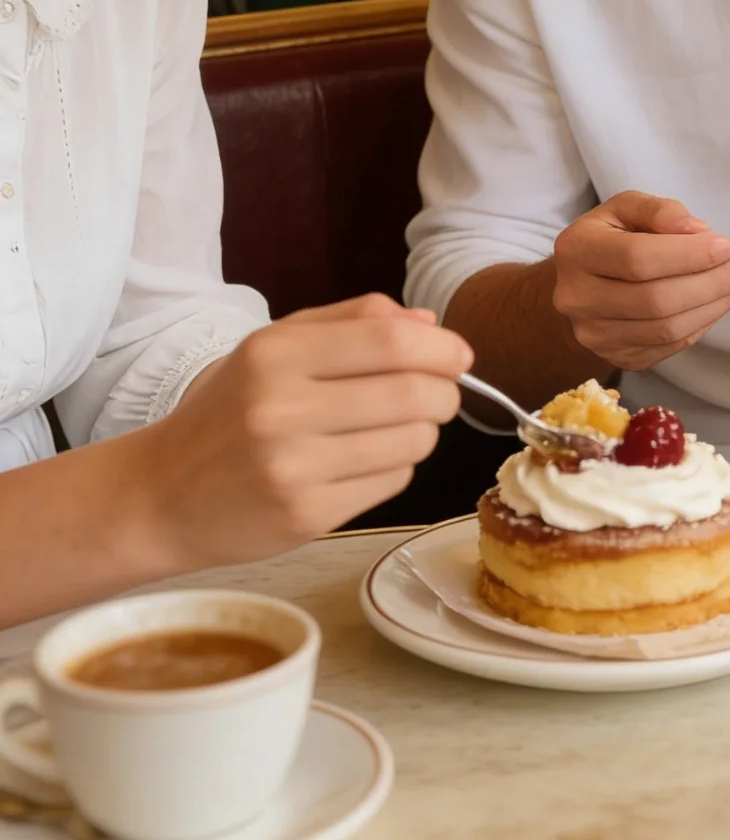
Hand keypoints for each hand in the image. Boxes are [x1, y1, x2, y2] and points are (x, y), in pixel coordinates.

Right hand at [138, 294, 471, 566]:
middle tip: (439, 393)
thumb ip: (353, 321)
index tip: (459, 355)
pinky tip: (366, 461)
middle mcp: (281, 409)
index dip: (442, 347)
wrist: (160, 495)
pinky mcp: (306, 518)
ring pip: (412, 442)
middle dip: (445, 392)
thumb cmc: (228, 410)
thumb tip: (429, 324)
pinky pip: (391, 484)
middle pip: (413, 394)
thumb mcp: (275, 345)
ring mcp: (293, 469)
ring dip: (423, 431)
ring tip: (397, 426)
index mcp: (275, 355)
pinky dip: (396, 467)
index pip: (390, 340)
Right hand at [551, 192, 729, 370]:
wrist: (582, 285)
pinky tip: (715, 303)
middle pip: (655, 300)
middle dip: (709, 284)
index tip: (725, 246)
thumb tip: (698, 231)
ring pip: (666, 329)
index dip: (687, 255)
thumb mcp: (627, 208)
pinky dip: (700, 324)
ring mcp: (595, 335)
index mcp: (577, 250)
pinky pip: (669, 347)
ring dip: (712, 307)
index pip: (638, 258)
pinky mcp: (617, 357)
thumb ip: (660, 210)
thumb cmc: (610, 238)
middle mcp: (577, 298)